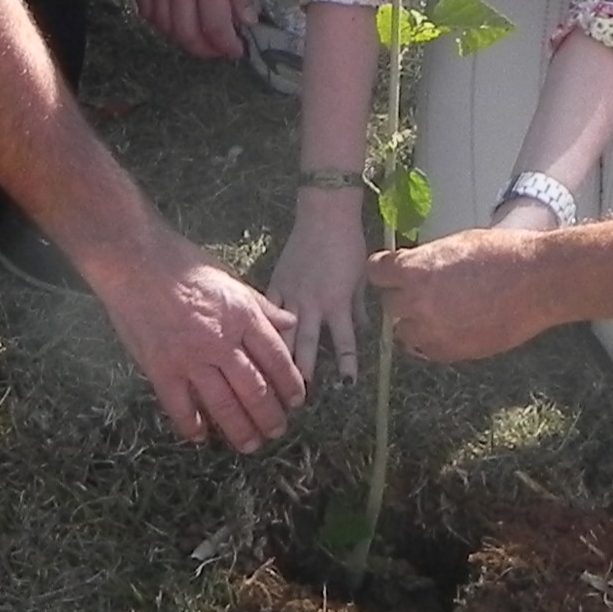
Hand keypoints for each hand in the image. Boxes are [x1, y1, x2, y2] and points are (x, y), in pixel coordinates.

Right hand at [104, 249, 307, 449]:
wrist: (133, 259)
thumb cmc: (181, 264)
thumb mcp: (230, 279)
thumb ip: (261, 306)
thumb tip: (290, 323)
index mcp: (242, 316)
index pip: (277, 359)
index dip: (290, 385)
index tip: (297, 402)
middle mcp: (221, 341)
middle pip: (255, 389)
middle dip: (270, 415)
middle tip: (277, 431)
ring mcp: (190, 357)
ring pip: (223, 405)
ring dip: (240, 429)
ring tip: (251, 444)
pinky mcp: (161, 368)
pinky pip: (180, 407)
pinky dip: (192, 426)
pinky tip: (201, 437)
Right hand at [136, 0, 252, 58]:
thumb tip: (247, 21)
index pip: (215, 27)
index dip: (227, 46)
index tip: (238, 50)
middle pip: (187, 35)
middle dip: (206, 50)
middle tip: (221, 48)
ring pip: (165, 28)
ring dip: (185, 39)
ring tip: (202, 35)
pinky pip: (147, 12)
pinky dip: (162, 24)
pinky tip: (178, 20)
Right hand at [269, 197, 372, 382]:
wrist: (325, 214)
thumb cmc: (347, 245)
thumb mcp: (360, 279)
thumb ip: (358, 308)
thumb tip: (363, 331)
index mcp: (337, 302)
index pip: (344, 341)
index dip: (346, 364)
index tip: (346, 385)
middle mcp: (312, 303)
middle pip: (305, 344)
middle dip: (301, 372)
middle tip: (297, 397)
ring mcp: (290, 294)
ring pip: (280, 333)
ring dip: (278, 357)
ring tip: (270, 380)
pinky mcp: (275, 283)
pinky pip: (265, 311)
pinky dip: (260, 329)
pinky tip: (249, 345)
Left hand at [368, 222, 552, 363]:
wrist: (537, 282)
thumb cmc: (503, 255)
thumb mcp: (455, 245)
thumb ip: (426, 261)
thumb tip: (412, 270)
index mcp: (415, 269)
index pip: (376, 272)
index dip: (384, 271)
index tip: (390, 272)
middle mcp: (417, 302)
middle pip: (389, 305)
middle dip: (402, 297)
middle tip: (423, 292)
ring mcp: (432, 331)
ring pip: (404, 332)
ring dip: (415, 323)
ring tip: (440, 313)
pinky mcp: (450, 352)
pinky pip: (426, 350)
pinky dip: (433, 341)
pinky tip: (453, 327)